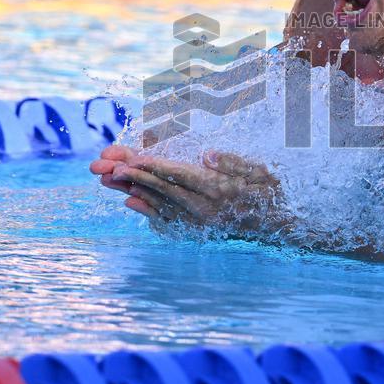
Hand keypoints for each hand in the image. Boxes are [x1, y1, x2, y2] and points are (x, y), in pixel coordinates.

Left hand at [90, 145, 281, 231]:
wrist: (277, 225)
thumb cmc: (269, 191)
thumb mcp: (260, 172)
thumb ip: (234, 162)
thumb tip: (208, 155)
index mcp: (218, 189)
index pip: (178, 175)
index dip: (153, 166)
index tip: (130, 158)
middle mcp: (204, 208)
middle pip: (162, 188)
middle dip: (133, 175)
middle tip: (106, 166)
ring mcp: (198, 221)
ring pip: (159, 202)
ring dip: (132, 190)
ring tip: (108, 179)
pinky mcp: (196, 228)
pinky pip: (165, 218)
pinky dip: (146, 209)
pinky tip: (130, 201)